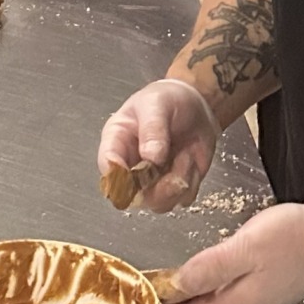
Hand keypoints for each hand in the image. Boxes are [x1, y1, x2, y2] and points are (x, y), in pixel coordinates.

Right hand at [96, 77, 218, 212]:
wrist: (195, 105)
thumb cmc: (167, 100)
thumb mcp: (156, 104)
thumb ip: (152, 128)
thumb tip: (151, 158)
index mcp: (116, 142)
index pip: (108, 166)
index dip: (120, 176)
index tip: (141, 171)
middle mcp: (130, 167)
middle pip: (133, 195)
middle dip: (158, 185)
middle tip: (176, 160)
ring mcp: (152, 181)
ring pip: (159, 203)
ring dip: (178, 182)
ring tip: (186, 155)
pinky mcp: (174, 187)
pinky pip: (182, 199)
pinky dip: (191, 183)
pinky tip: (192, 161)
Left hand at [161, 196, 303, 303]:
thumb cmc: (290, 239)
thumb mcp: (245, 248)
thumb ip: (210, 268)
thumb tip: (177, 285)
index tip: (144, 302)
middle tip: (149, 290)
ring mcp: (261, 303)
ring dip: (192, 297)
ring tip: (168, 282)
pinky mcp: (268, 290)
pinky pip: (230, 295)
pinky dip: (210, 289)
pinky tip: (202, 275)